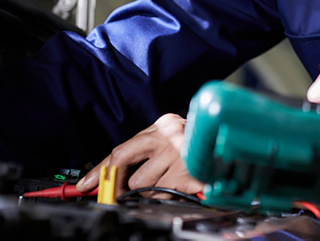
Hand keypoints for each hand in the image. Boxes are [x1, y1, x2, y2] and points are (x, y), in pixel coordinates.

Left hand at [75, 113, 201, 198]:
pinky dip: (168, 194)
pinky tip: (181, 185)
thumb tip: (113, 177)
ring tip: (170, 183)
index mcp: (162, 124)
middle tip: (114, 193)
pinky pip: (162, 192)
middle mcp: (169, 134)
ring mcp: (179, 151)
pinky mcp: (187, 171)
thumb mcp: (171, 145)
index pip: (121, 148)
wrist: (235, 148)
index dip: (100, 169)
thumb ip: (146, 156)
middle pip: (123, 159)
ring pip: (142, 183)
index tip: (84, 185)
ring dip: (151, 191)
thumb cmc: (200, 149)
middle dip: (116, 180)